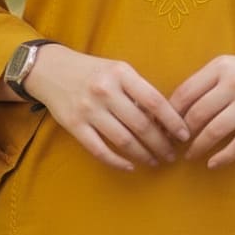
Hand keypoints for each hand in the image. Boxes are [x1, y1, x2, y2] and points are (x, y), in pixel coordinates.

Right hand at [25, 45, 190, 171]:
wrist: (50, 69)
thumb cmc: (92, 71)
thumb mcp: (117, 70)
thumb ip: (137, 90)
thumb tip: (165, 119)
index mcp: (120, 73)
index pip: (154, 100)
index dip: (172, 120)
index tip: (184, 134)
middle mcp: (105, 90)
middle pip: (141, 124)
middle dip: (161, 143)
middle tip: (172, 154)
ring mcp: (88, 109)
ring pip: (123, 140)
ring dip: (144, 155)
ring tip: (155, 160)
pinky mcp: (74, 126)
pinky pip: (100, 150)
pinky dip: (118, 162)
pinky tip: (130, 166)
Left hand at [168, 47, 234, 168]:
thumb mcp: (230, 66)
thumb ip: (206, 81)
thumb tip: (175, 106)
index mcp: (220, 67)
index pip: (185, 92)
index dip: (170, 113)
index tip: (162, 127)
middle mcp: (234, 83)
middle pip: (197, 113)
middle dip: (181, 134)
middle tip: (174, 146)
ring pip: (214, 130)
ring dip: (198, 147)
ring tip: (190, 156)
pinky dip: (222, 157)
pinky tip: (213, 163)